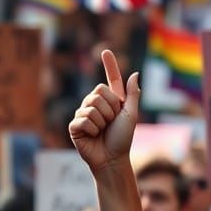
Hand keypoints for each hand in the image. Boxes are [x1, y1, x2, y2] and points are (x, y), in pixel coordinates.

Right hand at [69, 49, 139, 174]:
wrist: (112, 159)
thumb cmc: (122, 139)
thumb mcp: (130, 115)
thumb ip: (132, 95)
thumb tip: (135, 73)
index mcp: (111, 101)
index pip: (111, 79)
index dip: (110, 65)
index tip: (106, 51)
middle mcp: (96, 104)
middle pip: (99, 92)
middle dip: (109, 109)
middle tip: (110, 123)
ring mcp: (84, 114)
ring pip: (91, 106)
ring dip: (102, 121)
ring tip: (102, 131)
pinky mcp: (75, 125)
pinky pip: (83, 118)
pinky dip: (92, 129)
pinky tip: (92, 136)